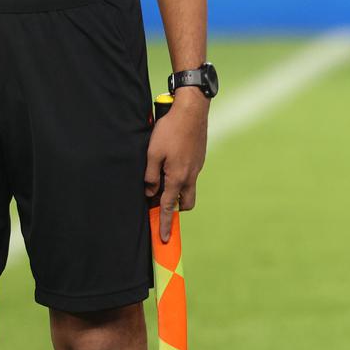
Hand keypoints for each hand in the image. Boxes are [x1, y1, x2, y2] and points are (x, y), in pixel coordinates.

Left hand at [144, 88, 208, 241]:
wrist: (192, 110)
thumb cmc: (169, 131)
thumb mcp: (152, 153)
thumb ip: (150, 176)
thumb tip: (151, 192)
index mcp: (178, 177)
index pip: (169, 207)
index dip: (164, 224)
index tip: (163, 239)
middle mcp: (191, 175)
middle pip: (186, 202)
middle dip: (176, 208)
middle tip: (161, 203)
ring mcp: (197, 166)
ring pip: (188, 187)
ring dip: (177, 189)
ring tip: (162, 176)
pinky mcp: (199, 158)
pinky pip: (190, 174)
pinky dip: (181, 175)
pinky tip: (171, 159)